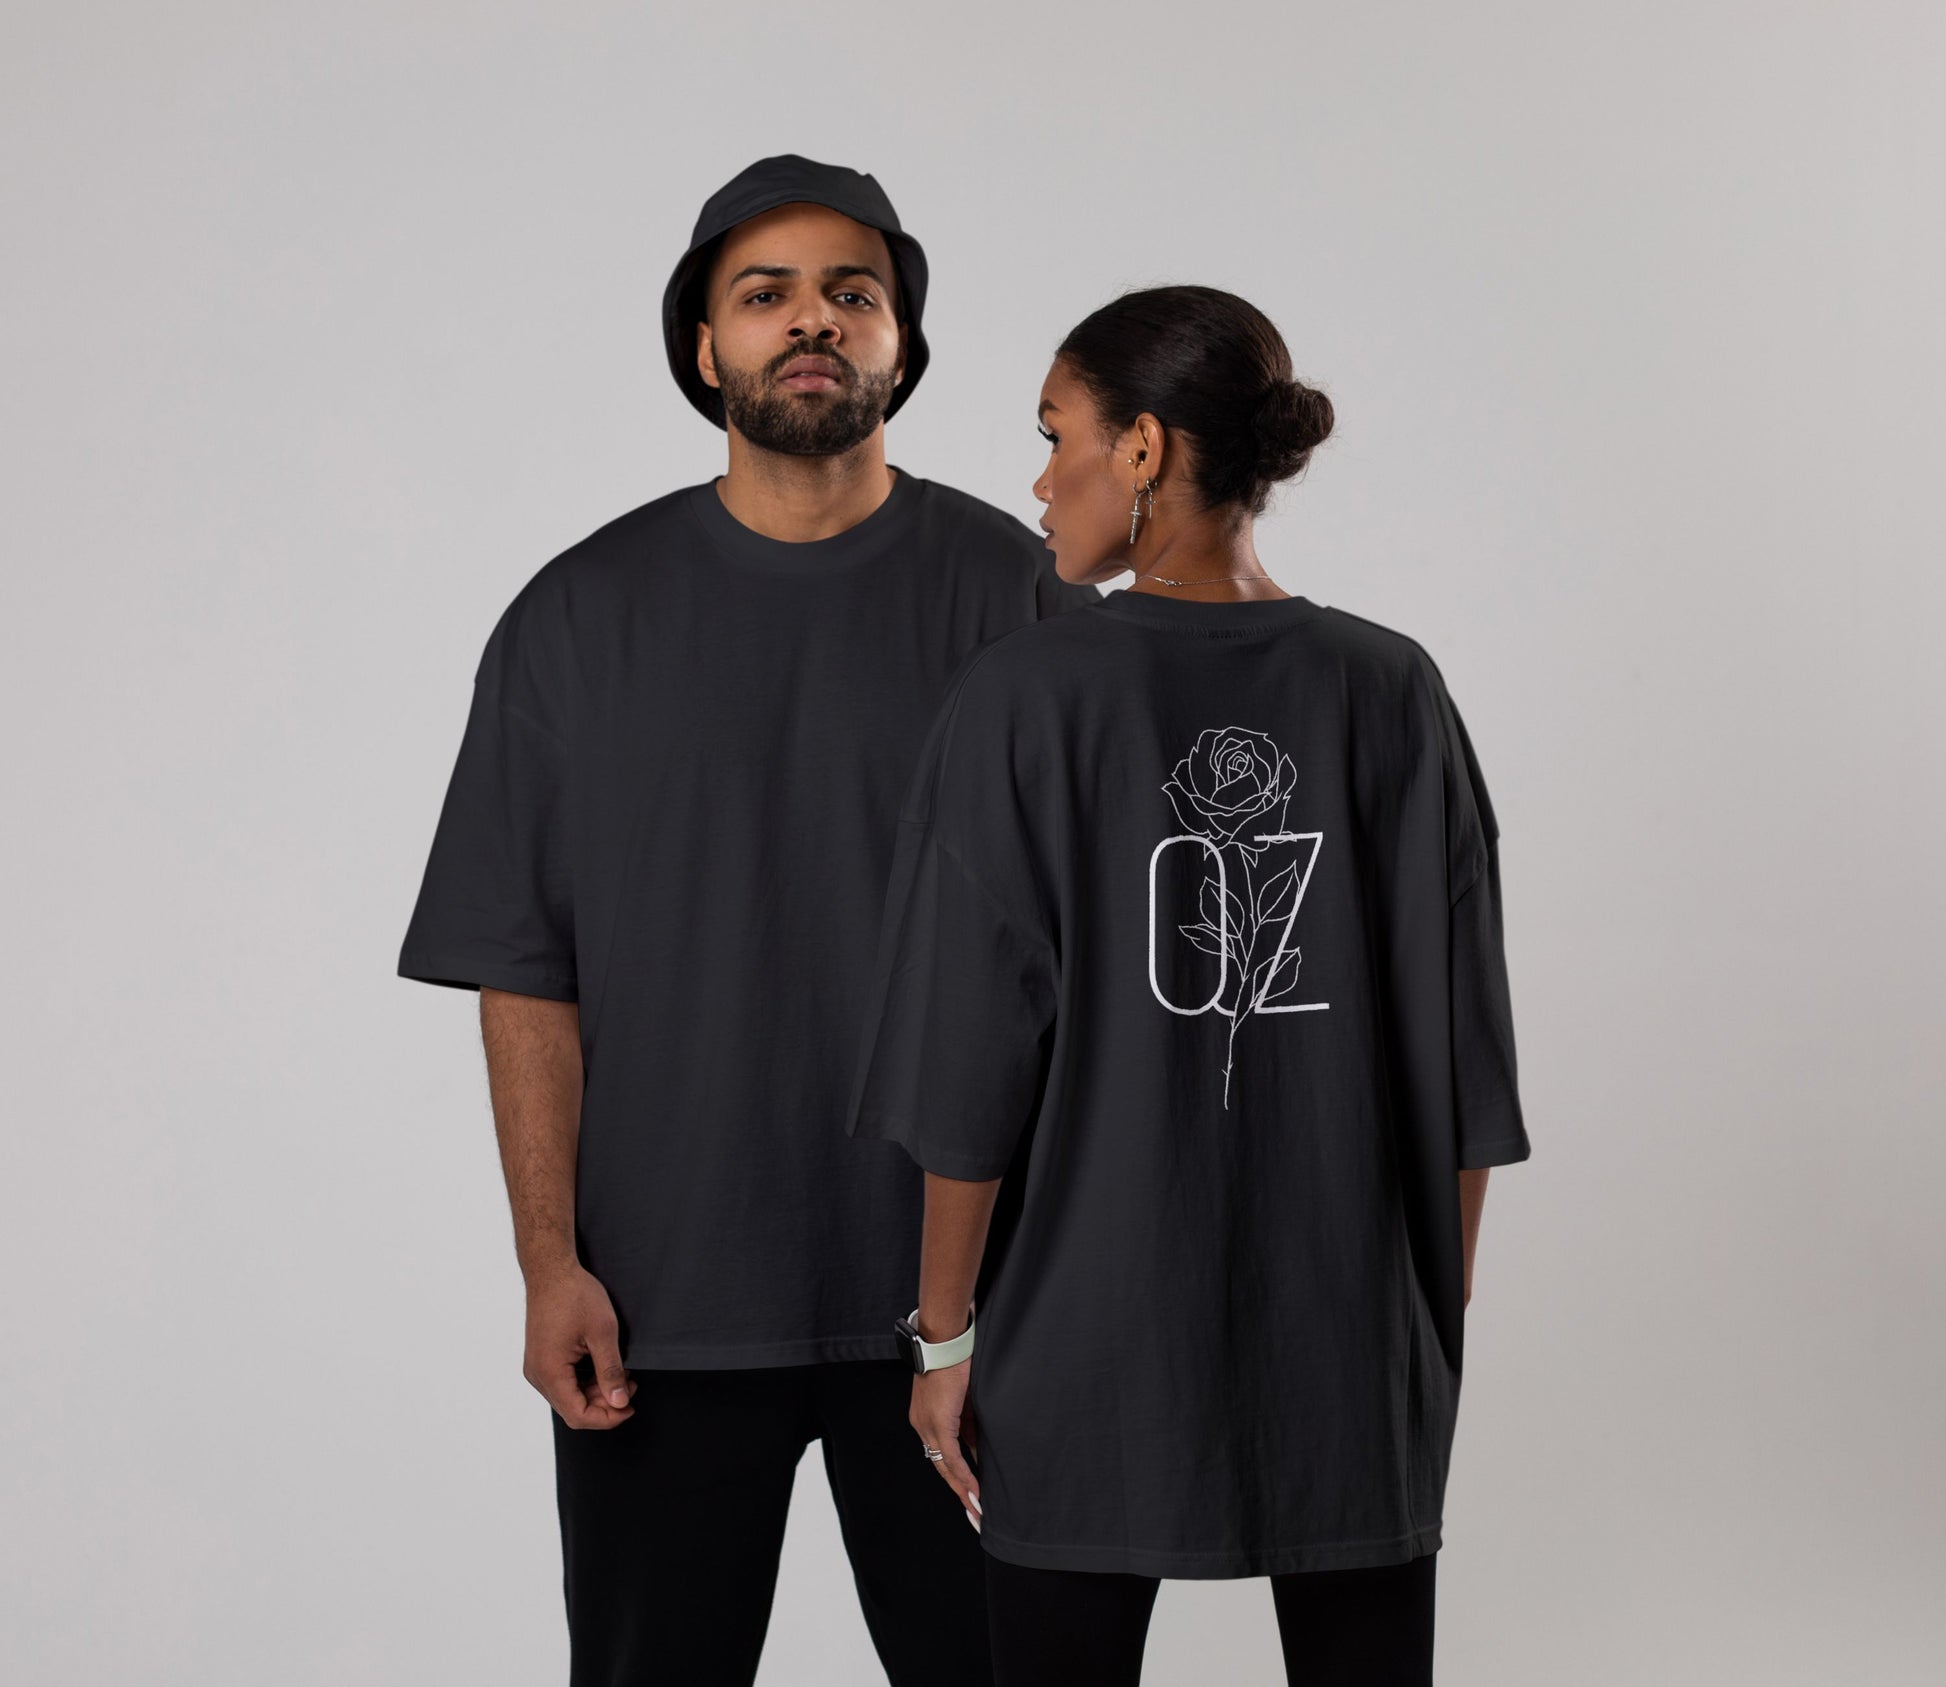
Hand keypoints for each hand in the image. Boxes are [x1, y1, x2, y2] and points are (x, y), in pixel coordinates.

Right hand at [523, 1262, 637, 1428]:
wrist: (551, 1270)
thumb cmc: (575, 1294)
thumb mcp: (603, 1332)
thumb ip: (611, 1371)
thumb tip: (620, 1402)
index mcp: (549, 1372)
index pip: (578, 1416)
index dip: (607, 1419)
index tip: (630, 1407)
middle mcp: (537, 1374)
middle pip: (573, 1409)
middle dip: (605, 1404)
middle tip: (630, 1384)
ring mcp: (537, 1367)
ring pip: (569, 1396)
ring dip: (596, 1391)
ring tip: (621, 1372)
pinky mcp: (541, 1358)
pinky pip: (563, 1382)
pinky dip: (585, 1380)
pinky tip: (603, 1364)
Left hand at [910, 1364, 981, 1528]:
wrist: (945, 1339)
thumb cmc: (955, 1359)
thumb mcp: (963, 1397)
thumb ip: (968, 1420)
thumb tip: (978, 1442)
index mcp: (926, 1418)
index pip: (940, 1455)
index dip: (956, 1475)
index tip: (970, 1491)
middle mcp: (922, 1425)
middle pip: (940, 1467)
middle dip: (959, 1491)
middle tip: (974, 1513)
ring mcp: (928, 1425)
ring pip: (945, 1467)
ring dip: (963, 1490)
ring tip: (977, 1511)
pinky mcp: (940, 1423)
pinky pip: (952, 1457)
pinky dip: (965, 1476)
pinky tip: (976, 1492)